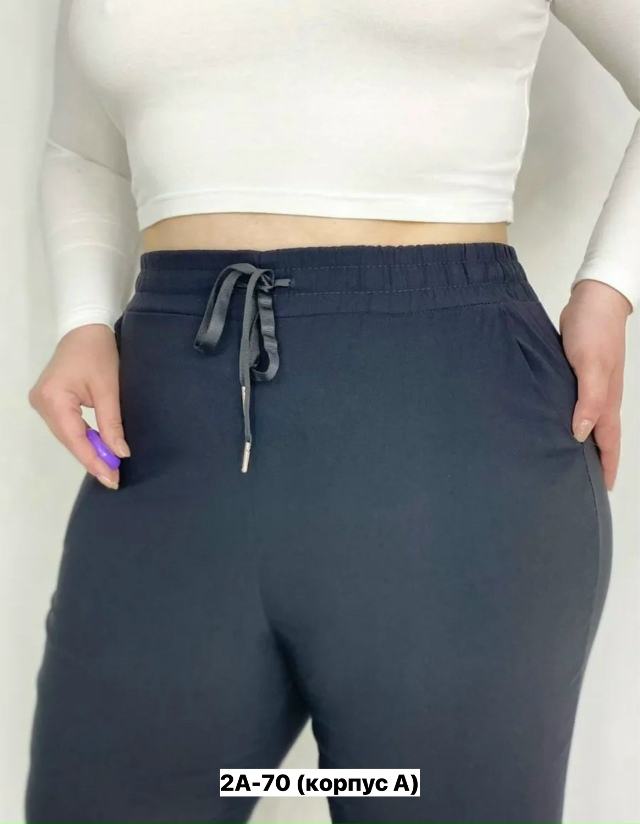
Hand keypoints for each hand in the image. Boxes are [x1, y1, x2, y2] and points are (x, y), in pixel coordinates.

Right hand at [28, 323, 129, 489]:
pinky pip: (66, 427)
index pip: (75, 439)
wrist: (85, 328)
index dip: (93, 461)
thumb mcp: (109, 388)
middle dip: (92, 458)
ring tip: (109, 468)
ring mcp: (42, 402)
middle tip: (113, 478)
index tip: (111, 479)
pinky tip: (98, 449)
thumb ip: (112, 423)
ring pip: (67, 435)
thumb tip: (120, 453)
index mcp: (54, 398)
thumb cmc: (99, 353)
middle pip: (69, 440)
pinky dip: (83, 438)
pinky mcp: (49, 401)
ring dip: (88, 450)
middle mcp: (42, 403)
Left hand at [559, 279, 631, 490]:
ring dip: (581, 443)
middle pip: (600, 438)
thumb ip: (588, 399)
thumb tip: (581, 433)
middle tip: (580, 483)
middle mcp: (601, 398)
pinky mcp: (577, 375)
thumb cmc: (593, 330)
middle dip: (595, 462)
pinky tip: (554, 423)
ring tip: (565, 460)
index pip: (608, 443)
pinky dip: (570, 420)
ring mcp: (591, 386)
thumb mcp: (591, 365)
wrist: (594, 298)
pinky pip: (576, 406)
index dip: (607, 467)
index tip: (601, 490)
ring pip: (587, 422)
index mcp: (607, 401)